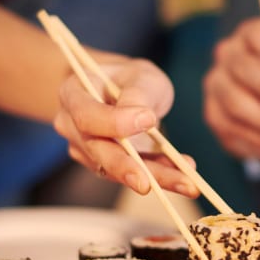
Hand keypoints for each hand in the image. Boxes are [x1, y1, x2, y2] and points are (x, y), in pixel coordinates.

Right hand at [54, 56, 198, 197]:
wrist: (124, 90)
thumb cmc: (130, 78)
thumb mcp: (139, 75)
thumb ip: (137, 93)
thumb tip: (142, 118)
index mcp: (74, 94)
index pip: (87, 116)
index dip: (114, 123)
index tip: (148, 119)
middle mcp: (72, 125)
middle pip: (97, 151)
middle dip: (126, 168)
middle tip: (148, 184)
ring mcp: (86, 149)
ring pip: (119, 169)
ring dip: (154, 177)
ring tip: (187, 184)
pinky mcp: (107, 165)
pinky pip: (133, 173)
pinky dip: (160, 176)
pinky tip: (184, 179)